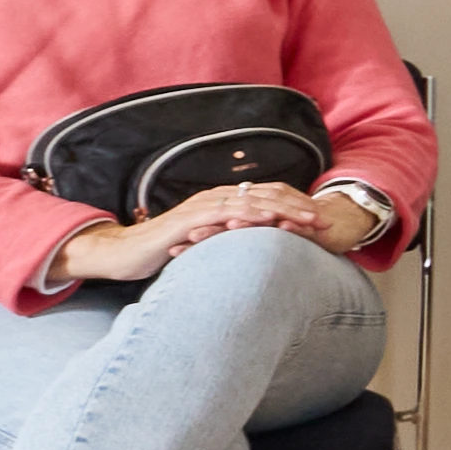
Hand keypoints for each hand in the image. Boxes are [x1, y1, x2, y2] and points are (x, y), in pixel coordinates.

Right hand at [61, 182, 341, 284]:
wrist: (123, 253)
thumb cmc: (162, 251)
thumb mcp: (203, 246)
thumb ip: (227, 242)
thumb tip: (253, 252)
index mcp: (221, 203)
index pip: (266, 198)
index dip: (295, 206)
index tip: (321, 219)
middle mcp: (215, 199)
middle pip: (266, 196)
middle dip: (299, 206)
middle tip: (327, 219)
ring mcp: (203, 207)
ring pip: (252, 202)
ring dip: (284, 209)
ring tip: (311, 220)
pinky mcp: (191, 220)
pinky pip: (226, 215)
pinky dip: (252, 216)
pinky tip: (272, 222)